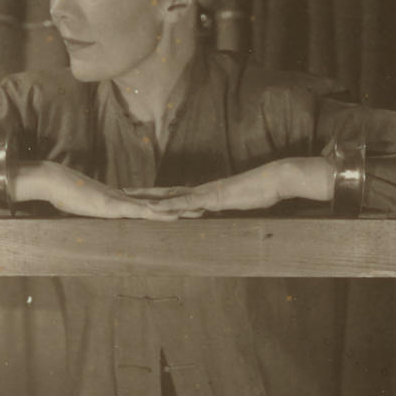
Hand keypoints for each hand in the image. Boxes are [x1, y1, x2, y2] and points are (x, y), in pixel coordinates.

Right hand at [13, 160, 200, 219]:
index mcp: (118, 198)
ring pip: (154, 206)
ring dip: (175, 210)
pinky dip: (155, 213)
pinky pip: (138, 210)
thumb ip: (92, 209)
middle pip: (158, 201)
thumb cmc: (62, 192)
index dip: (167, 203)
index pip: (148, 200)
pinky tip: (169, 215)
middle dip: (180, 205)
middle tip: (202, 208)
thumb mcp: (81, 205)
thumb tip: (95, 213)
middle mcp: (124, 197)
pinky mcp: (113, 206)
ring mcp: (120, 201)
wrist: (52, 180)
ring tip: (196, 212)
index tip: (184, 205)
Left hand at [125, 158, 333, 214]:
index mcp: (206, 193)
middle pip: (166, 191)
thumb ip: (228, 209)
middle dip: (143, 193)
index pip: (176, 193)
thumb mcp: (240, 205)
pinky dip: (169, 206)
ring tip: (128, 199)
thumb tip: (222, 216)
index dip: (157, 195)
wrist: (274, 180)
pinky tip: (154, 208)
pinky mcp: (211, 198)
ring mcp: (204, 193)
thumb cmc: (261, 192)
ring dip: (149, 198)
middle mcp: (200, 190)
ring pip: (170, 196)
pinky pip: (185, 203)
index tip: (139, 195)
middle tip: (121, 191)